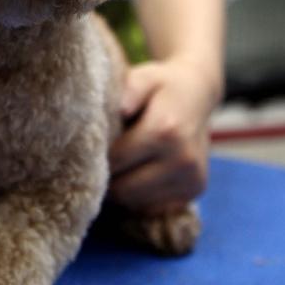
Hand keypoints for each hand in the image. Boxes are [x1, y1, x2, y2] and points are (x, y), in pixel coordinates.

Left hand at [108, 56, 222, 214]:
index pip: (115, 161)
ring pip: (136, 203)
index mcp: (166, 131)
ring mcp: (192, 180)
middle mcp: (183, 160)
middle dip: (106, 178)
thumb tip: (121, 109)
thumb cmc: (161, 85)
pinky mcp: (194, 192)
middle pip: (124, 189)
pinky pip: (152, 208)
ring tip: (118, 166)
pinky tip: (136, 173)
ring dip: (122, 189)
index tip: (87, 150)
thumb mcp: (144, 77)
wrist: (198, 94)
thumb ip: (130, 89)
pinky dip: (139, 196)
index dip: (95, 159)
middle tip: (97, 162)